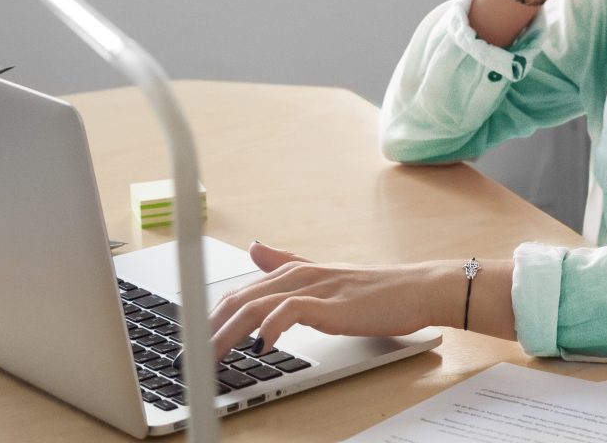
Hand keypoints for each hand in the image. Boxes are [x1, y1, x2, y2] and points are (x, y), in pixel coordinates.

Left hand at [206, 242, 448, 365]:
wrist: (416, 289)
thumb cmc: (376, 290)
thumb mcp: (324, 275)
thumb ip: (287, 262)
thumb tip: (254, 246)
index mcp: (295, 271)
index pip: (237, 293)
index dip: (209, 318)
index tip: (191, 344)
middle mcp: (299, 275)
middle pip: (238, 300)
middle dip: (207, 331)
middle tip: (189, 358)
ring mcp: (314, 288)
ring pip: (255, 307)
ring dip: (227, 336)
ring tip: (212, 360)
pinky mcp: (330, 304)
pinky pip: (290, 312)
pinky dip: (269, 330)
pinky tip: (261, 348)